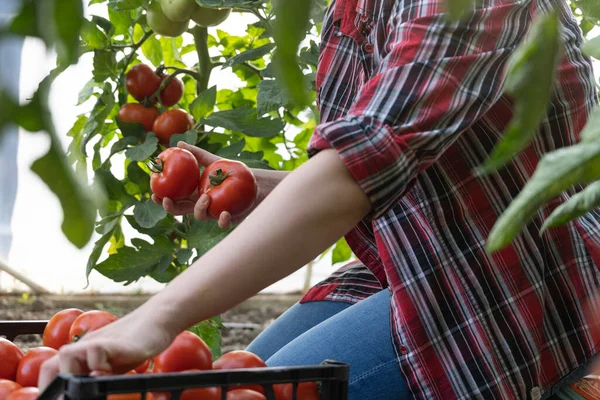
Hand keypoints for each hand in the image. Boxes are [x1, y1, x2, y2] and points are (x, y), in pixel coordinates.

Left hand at [38, 311, 173, 390]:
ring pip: (67, 356)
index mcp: (81, 353)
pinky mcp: (114, 341)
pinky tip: (108, 373)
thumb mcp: (112, 366)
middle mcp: (84, 346)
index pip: (52, 370)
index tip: (59, 398)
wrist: (157, 320)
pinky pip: (95, 351)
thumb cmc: (135, 344)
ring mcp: (98, 342)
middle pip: (53, 365)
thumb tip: (84, 392)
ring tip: (91, 384)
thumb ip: (96, 377)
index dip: (50, 387)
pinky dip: (98, 365)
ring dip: (74, 374)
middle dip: (58, 386)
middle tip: (73, 396)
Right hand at [152, 142, 287, 228]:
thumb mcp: (215, 161)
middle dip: (171, 208)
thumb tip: (178, 143)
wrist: (255, 182)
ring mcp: (214, 213)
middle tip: (167, 200)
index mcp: (194, 193)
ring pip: (201, 217)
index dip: (162, 198)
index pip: (174, 198)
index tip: (154, 193)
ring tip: (205, 198)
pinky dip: (222, 220)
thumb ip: (197, 155)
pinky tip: (224, 213)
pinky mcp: (229, 219)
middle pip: (181, 211)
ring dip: (199, 209)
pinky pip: (223, 223)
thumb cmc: (233, 171)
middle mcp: (202, 205)